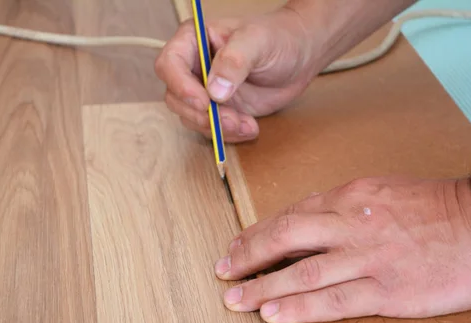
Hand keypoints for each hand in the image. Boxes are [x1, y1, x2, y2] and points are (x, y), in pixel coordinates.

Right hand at [154, 7, 317, 141]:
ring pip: (192, 118)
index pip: (169, 64)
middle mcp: (193, 67)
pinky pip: (211, 130)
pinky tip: (251, 128)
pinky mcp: (218, 111)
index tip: (204, 102)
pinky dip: (229, 135)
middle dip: (202, 114)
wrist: (301, 56)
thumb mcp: (258, 42)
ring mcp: (204, 91)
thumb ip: (234, 61)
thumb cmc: (279, 38)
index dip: (181, 86)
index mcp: (194, 40)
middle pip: (176, 98)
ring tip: (247, 124)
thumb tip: (215, 91)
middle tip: (231, 119)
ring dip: (217, 128)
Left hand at [214, 176, 470, 322]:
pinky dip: (300, 308)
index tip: (236, 246)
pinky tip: (273, 314)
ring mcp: (369, 257)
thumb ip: (342, 206)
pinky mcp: (389, 290)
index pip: (290, 215)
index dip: (258, 233)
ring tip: (235, 299)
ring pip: (302, 272)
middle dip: (248, 255)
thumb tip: (306, 222)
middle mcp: (352, 224)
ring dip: (263, 286)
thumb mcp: (381, 191)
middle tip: (222, 270)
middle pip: (286, 237)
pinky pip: (334, 300)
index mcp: (350, 197)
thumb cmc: (436, 207)